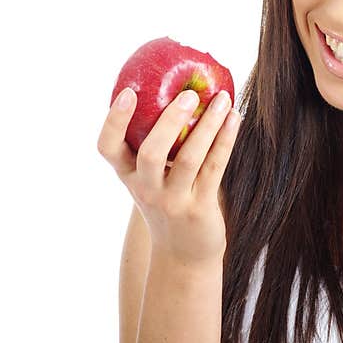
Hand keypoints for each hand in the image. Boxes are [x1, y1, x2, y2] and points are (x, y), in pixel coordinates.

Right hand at [97, 87, 240, 265]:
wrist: (183, 255)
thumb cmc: (168, 203)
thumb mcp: (152, 179)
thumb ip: (156, 144)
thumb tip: (176, 88)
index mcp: (129, 176)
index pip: (107, 147)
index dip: (114, 121)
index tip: (128, 92)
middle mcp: (146, 189)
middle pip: (150, 154)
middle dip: (169, 122)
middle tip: (189, 95)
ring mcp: (173, 201)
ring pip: (189, 159)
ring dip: (208, 126)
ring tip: (223, 99)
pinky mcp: (199, 209)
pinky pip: (214, 169)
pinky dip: (225, 141)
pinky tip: (235, 119)